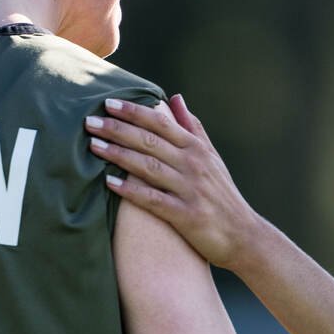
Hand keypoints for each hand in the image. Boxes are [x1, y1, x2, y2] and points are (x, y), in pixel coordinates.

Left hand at [86, 93, 263, 267]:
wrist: (244, 236)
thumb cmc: (222, 195)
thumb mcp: (212, 157)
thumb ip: (192, 127)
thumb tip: (175, 98)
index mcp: (197, 148)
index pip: (161, 122)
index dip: (134, 111)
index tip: (108, 103)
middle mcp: (193, 164)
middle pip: (150, 141)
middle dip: (118, 129)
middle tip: (89, 121)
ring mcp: (190, 189)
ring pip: (148, 167)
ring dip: (119, 155)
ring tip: (93, 146)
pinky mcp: (186, 215)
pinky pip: (153, 200)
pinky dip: (131, 190)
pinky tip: (110, 183)